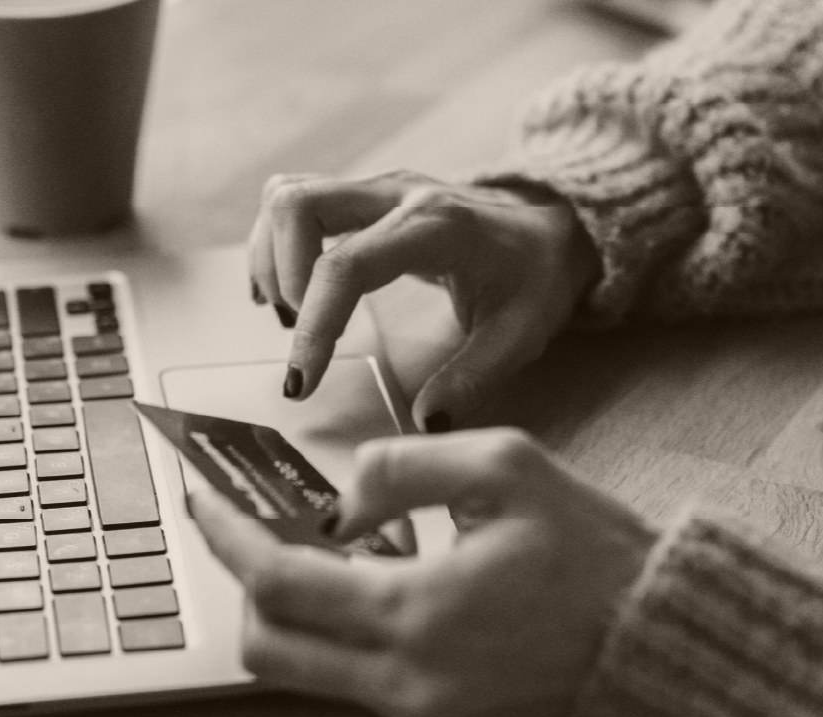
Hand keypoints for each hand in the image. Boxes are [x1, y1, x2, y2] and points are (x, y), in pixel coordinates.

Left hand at [188, 428, 655, 716]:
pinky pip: (358, 686)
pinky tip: (384, 588)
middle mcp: (408, 679)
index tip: (202, 500)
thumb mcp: (507, 466)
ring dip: (294, 614)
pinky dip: (346, 636)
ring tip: (328, 554)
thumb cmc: (594, 551)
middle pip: (266, 647)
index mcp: (418, 611)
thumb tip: (339, 500)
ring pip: (305, 673)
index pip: (277, 582)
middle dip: (245, 585)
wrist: (661, 643)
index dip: (226, 537)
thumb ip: (404, 467)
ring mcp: (422, 715)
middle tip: (255, 531)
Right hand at [247, 170, 596, 430]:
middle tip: (300, 332)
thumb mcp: (521, 335)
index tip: (301, 381)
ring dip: (272, 257)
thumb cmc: (534, 277)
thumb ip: (473, 379)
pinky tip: (287, 290)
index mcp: (436, 228)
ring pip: (288, 195)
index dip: (315, 324)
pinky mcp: (362, 194)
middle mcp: (397, 195)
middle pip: (298, 205)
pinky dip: (276, 243)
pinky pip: (296, 200)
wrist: (550, 226)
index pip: (347, 265)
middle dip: (281, 276)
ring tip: (293, 314)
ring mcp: (376, 188)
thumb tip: (425, 422)